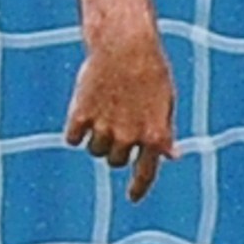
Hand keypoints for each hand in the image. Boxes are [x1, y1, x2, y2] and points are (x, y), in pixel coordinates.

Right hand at [66, 30, 179, 202]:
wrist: (125, 46)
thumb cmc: (151, 73)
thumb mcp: (166, 103)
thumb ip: (165, 132)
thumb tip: (171, 157)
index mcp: (155, 136)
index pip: (146, 173)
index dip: (139, 188)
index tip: (133, 197)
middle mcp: (129, 137)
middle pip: (115, 161)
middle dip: (117, 147)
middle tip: (119, 122)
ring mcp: (103, 128)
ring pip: (95, 150)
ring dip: (97, 137)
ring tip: (106, 109)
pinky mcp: (80, 117)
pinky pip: (73, 138)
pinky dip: (76, 129)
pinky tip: (85, 110)